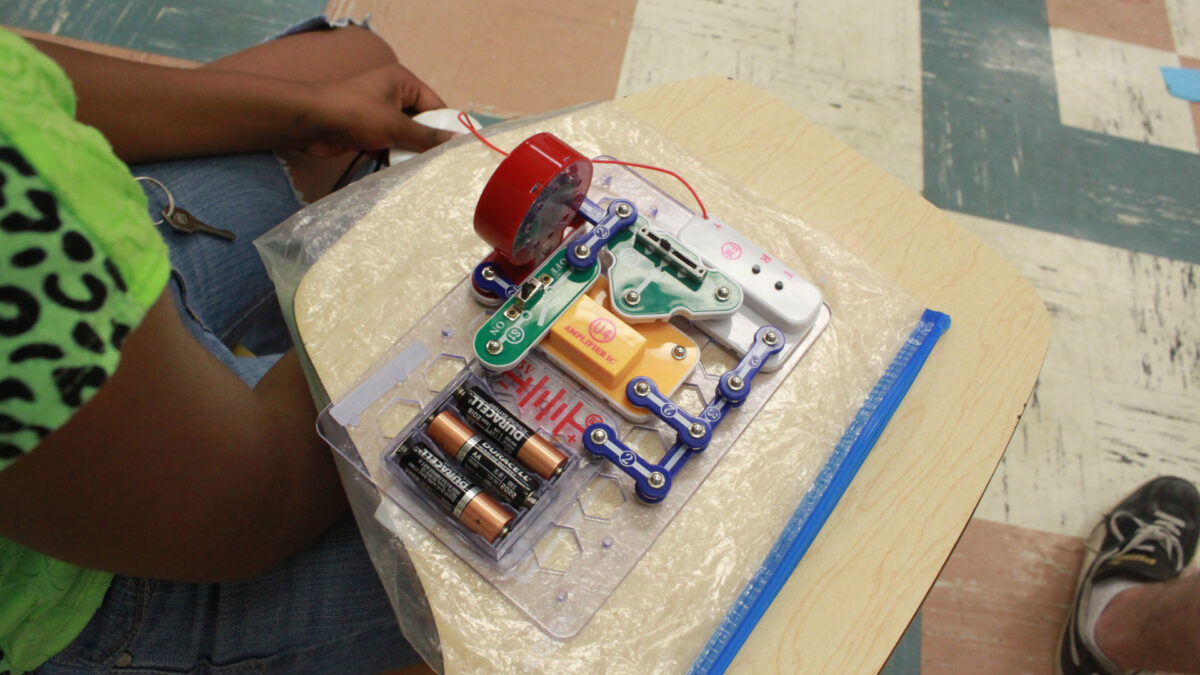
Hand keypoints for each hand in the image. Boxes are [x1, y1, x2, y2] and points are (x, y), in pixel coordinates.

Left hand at [298, 64, 456, 156]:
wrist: (310, 123)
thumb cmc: (354, 113)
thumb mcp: (395, 125)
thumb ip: (426, 135)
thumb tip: (456, 140)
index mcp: (403, 82)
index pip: (435, 105)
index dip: (447, 125)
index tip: (460, 148)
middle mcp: (393, 94)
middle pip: (422, 121)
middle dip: (429, 141)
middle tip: (445, 163)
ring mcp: (379, 113)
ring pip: (406, 135)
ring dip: (412, 151)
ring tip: (427, 171)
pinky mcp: (368, 131)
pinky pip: (391, 144)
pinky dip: (396, 156)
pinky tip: (405, 172)